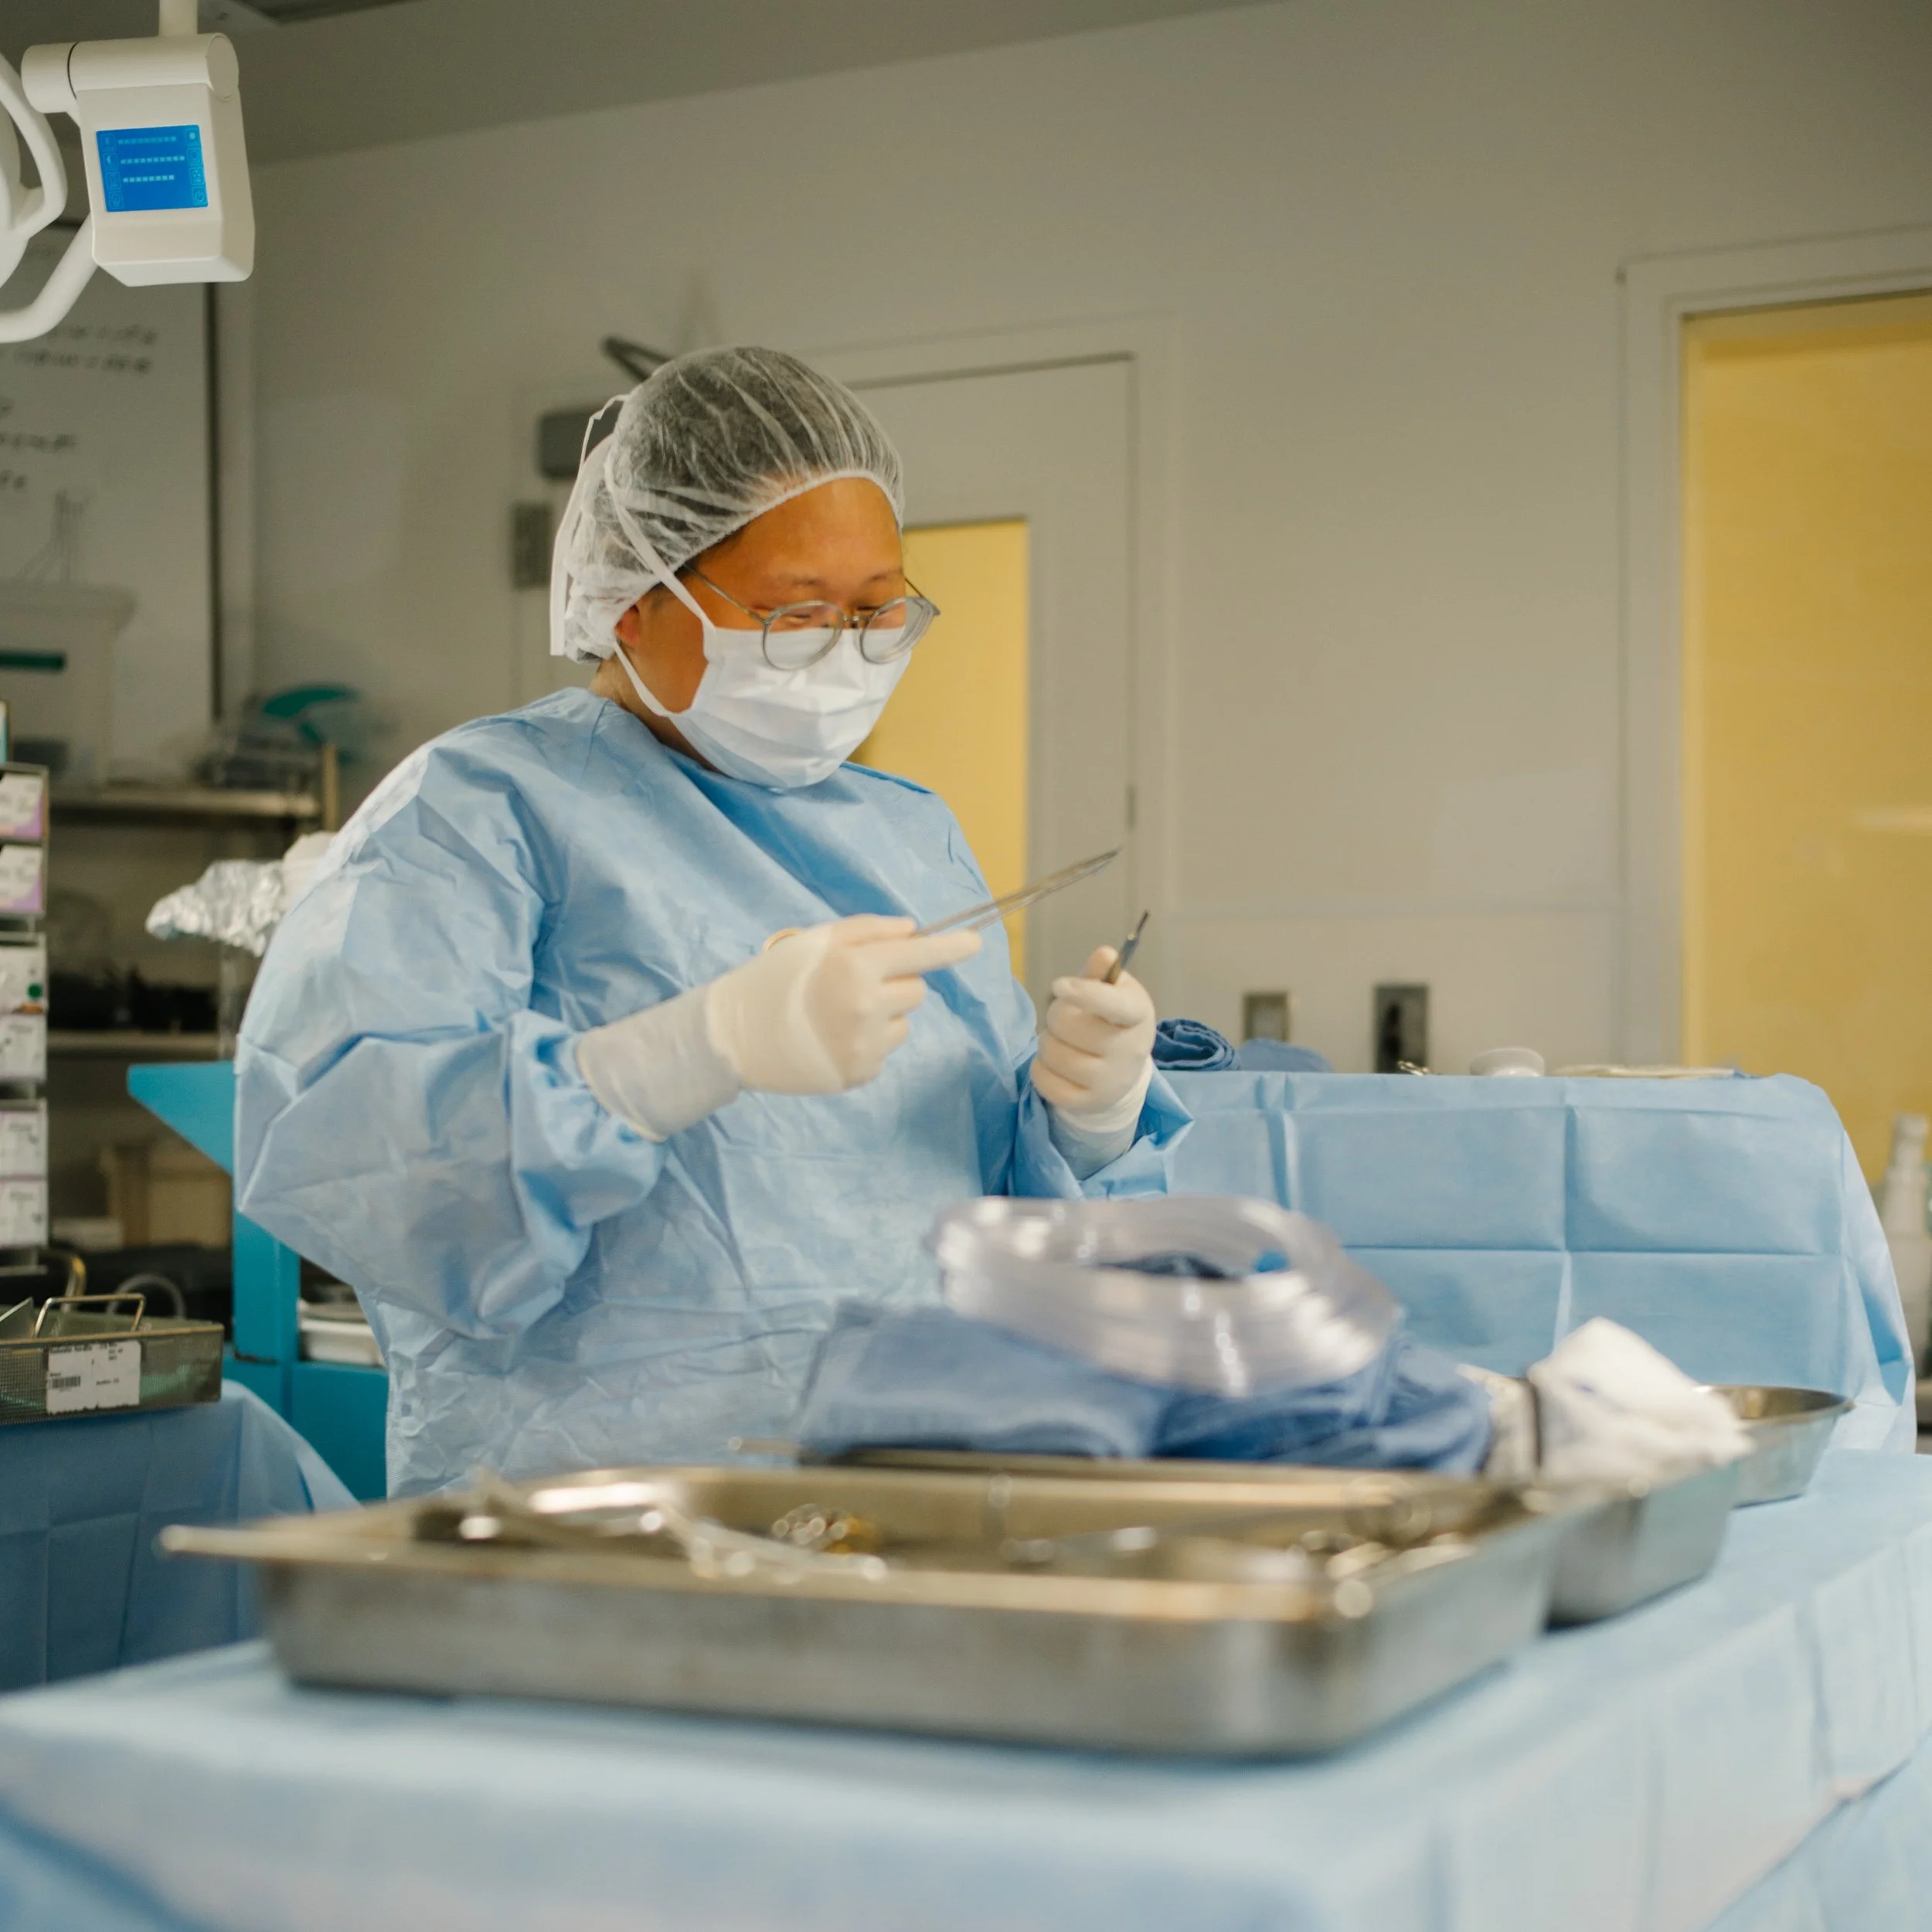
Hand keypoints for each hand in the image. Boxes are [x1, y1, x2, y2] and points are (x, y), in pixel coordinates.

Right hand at [706, 915, 980, 1094]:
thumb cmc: (772, 980)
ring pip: (902, 1023)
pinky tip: (833, 1038)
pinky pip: (884, 1051)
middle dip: (895, 984)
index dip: (950, 947)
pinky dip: (868, 1043)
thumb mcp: (813, 941)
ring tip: (837, 1016)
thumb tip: (912, 930)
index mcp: (855, 969)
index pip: (919, 955)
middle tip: (852, 986)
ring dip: (883, 1016)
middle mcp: (867, 1008)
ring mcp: (866, 1046)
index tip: (976, 942)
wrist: (734, 1037)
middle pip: (915, 991)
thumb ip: (866, 931)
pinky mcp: (860, 1074)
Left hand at [1030, 944, 1155, 1120]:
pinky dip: (1040, 1069)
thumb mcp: (1113, 991)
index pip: (1113, 1004)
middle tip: (1065, 1020)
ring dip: (1046, 1043)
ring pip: (1052, 1053)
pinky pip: (1044, 1081)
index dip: (1084, 993)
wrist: (1122, 1072)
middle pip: (1067, 1024)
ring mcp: (1110, 1081)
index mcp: (1137, 1015)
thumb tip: (1104, 954)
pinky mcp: (1088, 1103)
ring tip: (1062, 1042)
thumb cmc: (1111, 1020)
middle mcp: (1129, 1051)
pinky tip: (1055, 1064)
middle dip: (1056, 1016)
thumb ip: (1102, 973)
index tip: (1058, 985)